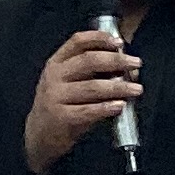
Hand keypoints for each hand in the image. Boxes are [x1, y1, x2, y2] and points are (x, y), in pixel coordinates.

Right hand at [23, 24, 142, 174]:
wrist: (39, 135)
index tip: (119, 42)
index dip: (99, 38)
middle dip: (116, 60)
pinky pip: (89, 110)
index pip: (77, 42)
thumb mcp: (68, 83)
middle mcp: (54, 76)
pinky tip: (120, 105)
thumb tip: (125, 68)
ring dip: (118, 87)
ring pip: (92, 87)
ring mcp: (56, 96)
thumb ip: (91, 72)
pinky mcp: (61, 117)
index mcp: (57, 63)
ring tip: (136, 88)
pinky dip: (107, 107)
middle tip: (135, 64)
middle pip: (88, 61)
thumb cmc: (61, 106)